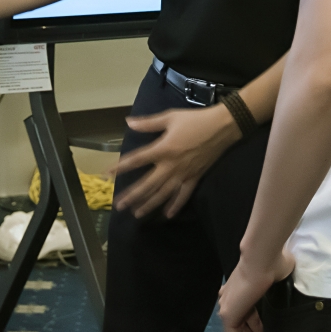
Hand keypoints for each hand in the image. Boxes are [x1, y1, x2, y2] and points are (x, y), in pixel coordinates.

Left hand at [111, 106, 238, 218]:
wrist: (222, 126)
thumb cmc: (195, 120)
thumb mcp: (170, 117)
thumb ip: (148, 123)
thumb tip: (129, 122)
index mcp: (163, 149)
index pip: (137, 160)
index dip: (121, 167)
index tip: (108, 174)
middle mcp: (171, 165)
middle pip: (148, 184)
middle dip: (133, 196)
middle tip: (120, 206)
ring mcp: (183, 174)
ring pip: (163, 193)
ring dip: (149, 204)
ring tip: (137, 214)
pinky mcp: (195, 178)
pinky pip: (183, 195)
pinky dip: (175, 205)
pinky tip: (167, 214)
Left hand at [218, 247, 291, 331]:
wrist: (262, 259)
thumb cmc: (274, 263)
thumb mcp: (278, 273)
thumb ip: (277, 278)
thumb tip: (286, 270)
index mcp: (239, 288)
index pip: (246, 313)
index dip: (255, 327)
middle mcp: (230, 298)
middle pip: (240, 325)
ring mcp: (227, 307)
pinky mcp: (228, 316)